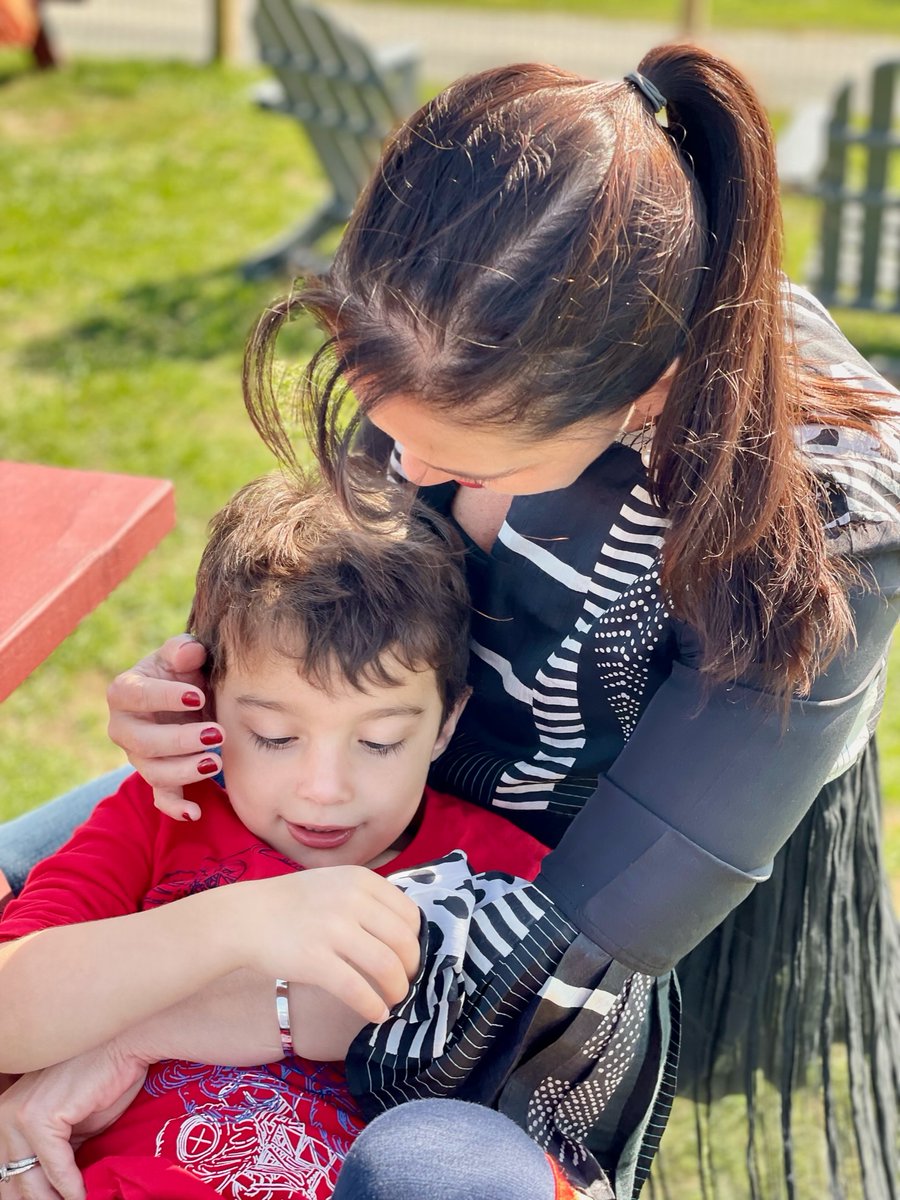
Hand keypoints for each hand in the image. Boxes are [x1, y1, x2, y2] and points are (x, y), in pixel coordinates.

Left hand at [0, 1041, 147, 1199]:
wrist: (124, 1045)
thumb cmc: (102, 1079)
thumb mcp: (70, 1125)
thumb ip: (54, 1153)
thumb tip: (52, 1192)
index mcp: (7, 1115)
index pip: (6, 1171)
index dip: (27, 1194)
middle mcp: (4, 1114)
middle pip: (12, 1180)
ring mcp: (19, 1114)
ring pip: (27, 1179)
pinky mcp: (40, 1116)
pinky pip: (54, 1167)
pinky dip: (70, 1187)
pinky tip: (83, 1196)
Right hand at [106, 634, 222, 820]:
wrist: (191, 696)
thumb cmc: (184, 671)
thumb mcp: (184, 655)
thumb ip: (184, 650)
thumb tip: (189, 652)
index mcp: (124, 692)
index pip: (137, 697)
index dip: (165, 698)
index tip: (198, 696)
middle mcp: (124, 728)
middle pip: (143, 742)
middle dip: (180, 741)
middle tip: (216, 734)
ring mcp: (139, 756)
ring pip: (154, 772)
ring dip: (184, 770)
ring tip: (216, 762)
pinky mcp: (158, 776)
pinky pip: (162, 797)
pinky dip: (176, 807)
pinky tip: (195, 813)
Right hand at [229, 867, 421, 1024]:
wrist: (247, 917)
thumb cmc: (294, 903)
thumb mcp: (336, 883)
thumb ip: (368, 899)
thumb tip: (407, 933)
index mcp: (361, 880)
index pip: (410, 915)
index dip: (416, 941)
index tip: (409, 957)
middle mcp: (352, 900)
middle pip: (405, 942)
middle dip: (411, 969)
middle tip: (404, 982)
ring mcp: (333, 930)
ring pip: (388, 967)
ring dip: (398, 990)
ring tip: (393, 1000)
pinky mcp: (315, 961)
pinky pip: (358, 990)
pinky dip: (373, 1006)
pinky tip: (376, 1014)